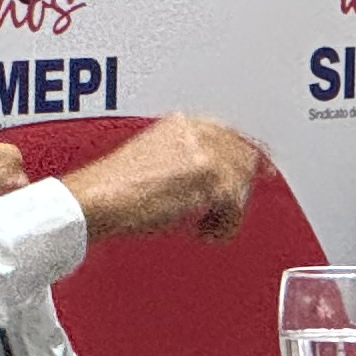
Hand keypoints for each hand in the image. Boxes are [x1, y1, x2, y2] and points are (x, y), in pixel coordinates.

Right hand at [61, 115, 264, 243]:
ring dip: (227, 213)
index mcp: (180, 123)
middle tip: (224, 215)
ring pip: (240, 183)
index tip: (261, 173)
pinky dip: (223, 226)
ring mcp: (202, 151)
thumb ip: (184, 162)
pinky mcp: (204, 176)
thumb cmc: (112, 190)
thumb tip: (214, 181)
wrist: (94, 200)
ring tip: (204, 226)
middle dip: (238, 191)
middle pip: (243, 158)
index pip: (230, 135)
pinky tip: (202, 232)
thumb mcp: (152, 162)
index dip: (247, 157)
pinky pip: (234, 205)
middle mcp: (195, 131)